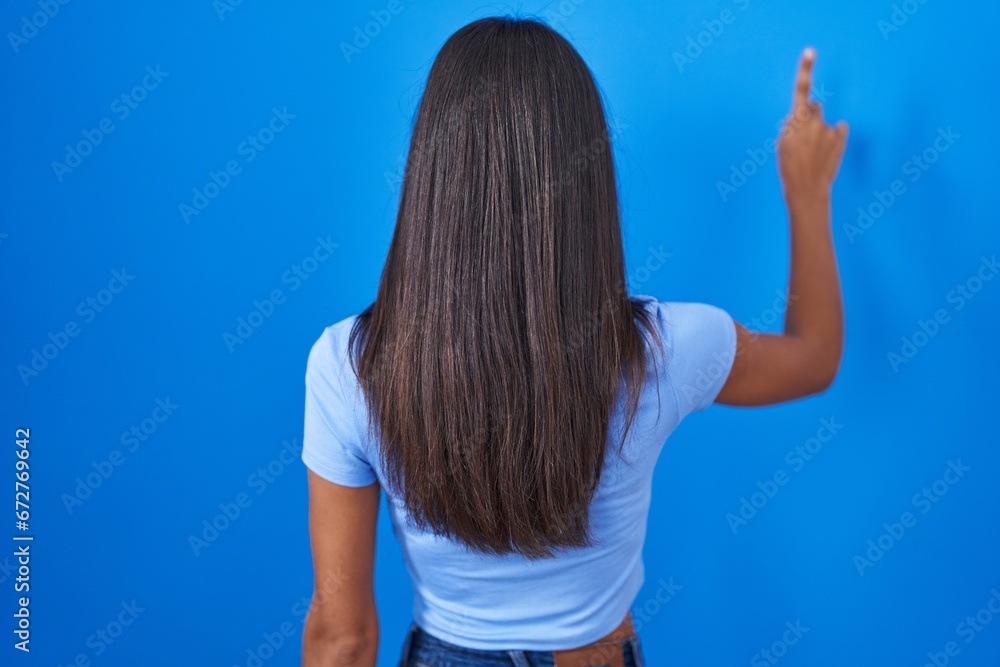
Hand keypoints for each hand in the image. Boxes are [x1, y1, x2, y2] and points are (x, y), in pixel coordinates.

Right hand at [776, 48, 848, 199]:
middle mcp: (815, 121)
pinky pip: (838, 130)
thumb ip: (791, 125)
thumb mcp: (782, 143)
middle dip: (810, 117)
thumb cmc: (789, 167)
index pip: (801, 89)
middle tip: (803, 138)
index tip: (810, 51)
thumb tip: (800, 116)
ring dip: (820, 131)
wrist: (806, 189)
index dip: (805, 69)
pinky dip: (833, 137)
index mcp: (797, 121)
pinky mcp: (840, 138)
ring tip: (813, 153)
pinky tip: (826, 152)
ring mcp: (829, 129)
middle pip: (815, 108)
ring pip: (824, 122)